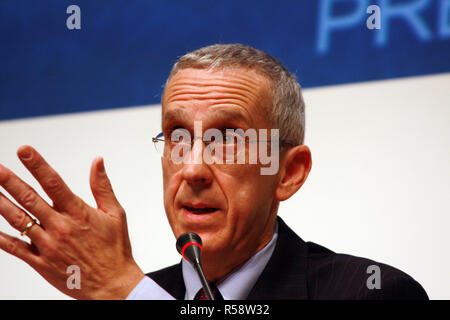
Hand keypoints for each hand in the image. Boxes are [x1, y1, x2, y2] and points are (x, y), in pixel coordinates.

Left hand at [0, 146, 144, 298]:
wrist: (112, 285)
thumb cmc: (115, 249)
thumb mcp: (116, 214)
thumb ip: (102, 186)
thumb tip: (97, 162)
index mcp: (79, 213)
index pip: (54, 183)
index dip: (37, 165)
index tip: (24, 151)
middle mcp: (60, 227)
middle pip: (29, 199)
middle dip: (9, 181)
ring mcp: (48, 245)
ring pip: (18, 220)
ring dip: (0, 202)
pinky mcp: (40, 262)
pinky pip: (14, 247)